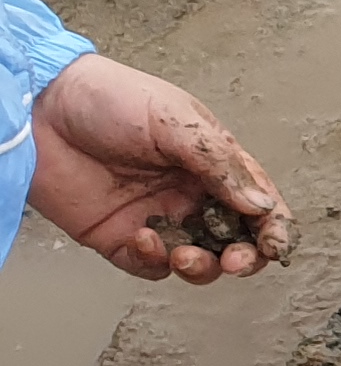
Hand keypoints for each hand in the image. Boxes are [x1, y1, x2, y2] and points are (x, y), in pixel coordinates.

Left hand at [24, 53, 292, 280]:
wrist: (39, 109)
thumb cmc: (109, 99)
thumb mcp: (175, 120)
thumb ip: (220, 164)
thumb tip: (262, 206)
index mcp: (214, 164)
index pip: (259, 203)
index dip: (274, 227)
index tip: (275, 244)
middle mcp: (191, 194)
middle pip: (235, 240)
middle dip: (244, 257)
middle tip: (236, 261)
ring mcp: (157, 217)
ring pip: (198, 261)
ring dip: (202, 267)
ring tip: (185, 256)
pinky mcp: (120, 237)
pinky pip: (150, 265)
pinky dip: (155, 263)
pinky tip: (144, 240)